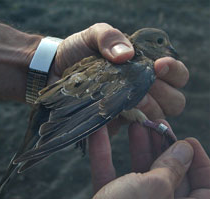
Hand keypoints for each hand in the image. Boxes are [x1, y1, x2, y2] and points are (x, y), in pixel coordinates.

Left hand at [49, 23, 188, 134]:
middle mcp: (144, 89)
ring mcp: (132, 108)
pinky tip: (117, 114)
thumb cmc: (77, 51)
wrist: (55, 72)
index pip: (177, 74)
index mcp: (145, 68)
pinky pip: (133, 128)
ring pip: (158, 115)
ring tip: (130, 100)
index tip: (158, 66)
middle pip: (174, 101)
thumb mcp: (93, 36)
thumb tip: (127, 55)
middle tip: (143, 86)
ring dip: (148, 108)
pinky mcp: (117, 121)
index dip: (174, 71)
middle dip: (164, 94)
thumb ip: (110, 37)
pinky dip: (130, 122)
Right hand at [62, 121, 209, 198]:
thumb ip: (172, 167)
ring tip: (136, 124)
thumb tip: (185, 149)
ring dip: (137, 146)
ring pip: (141, 171)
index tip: (188, 142)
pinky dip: (104, 155)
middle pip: (170, 174)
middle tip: (157, 125)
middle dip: (163, 147)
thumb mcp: (156, 187)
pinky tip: (99, 134)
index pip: (205, 190)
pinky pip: (111, 175)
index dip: (201, 163)